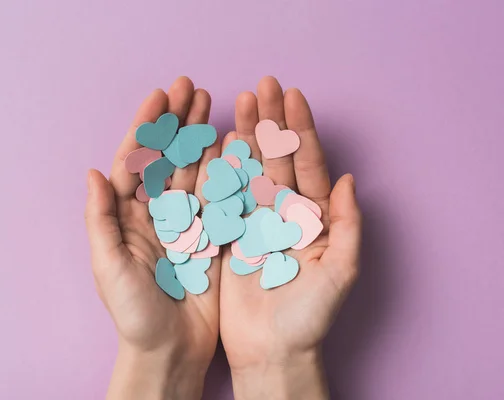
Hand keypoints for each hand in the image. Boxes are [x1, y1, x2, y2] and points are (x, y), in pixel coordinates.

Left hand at [85, 77, 221, 399]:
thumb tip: (92, 170)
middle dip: (176, 122)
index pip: (136, 161)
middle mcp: (156, 213)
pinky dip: (225, 169)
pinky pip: (218, 196)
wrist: (170, 350)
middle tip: (190, 87)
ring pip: (194, 169)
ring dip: (201, 136)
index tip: (159, 97)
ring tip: (209, 104)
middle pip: (167, 157)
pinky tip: (231, 143)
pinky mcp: (210, 236)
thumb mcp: (109, 266)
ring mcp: (186, 222)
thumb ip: (101, 218)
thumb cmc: (133, 314)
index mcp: (127, 217)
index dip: (147, 127)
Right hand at [219, 77, 361, 398]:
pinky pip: (226, 194)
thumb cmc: (310, 317)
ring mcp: (257, 221)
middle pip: (279, 157)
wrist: (271, 350)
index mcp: (314, 217)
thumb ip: (347, 226)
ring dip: (247, 135)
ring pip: (251, 168)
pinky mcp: (232, 234)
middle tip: (264, 85)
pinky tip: (219, 140)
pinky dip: (222, 166)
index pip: (309, 164)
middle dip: (272, 120)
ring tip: (240, 102)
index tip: (292, 96)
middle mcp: (286, 213)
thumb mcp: (340, 273)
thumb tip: (350, 180)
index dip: (301, 129)